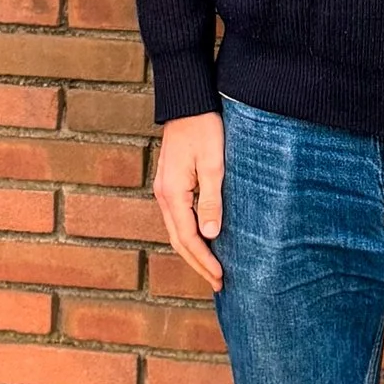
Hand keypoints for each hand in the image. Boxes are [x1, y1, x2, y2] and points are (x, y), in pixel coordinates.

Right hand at [153, 112, 224, 288]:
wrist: (187, 101)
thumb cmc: (204, 128)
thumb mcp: (213, 164)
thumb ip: (212, 200)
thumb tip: (211, 235)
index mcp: (172, 192)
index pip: (188, 237)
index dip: (204, 260)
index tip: (220, 277)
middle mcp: (164, 194)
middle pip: (178, 239)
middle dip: (197, 262)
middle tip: (218, 282)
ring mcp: (164, 188)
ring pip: (176, 229)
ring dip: (193, 250)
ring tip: (211, 267)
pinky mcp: (170, 181)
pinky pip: (178, 217)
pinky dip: (189, 234)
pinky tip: (203, 238)